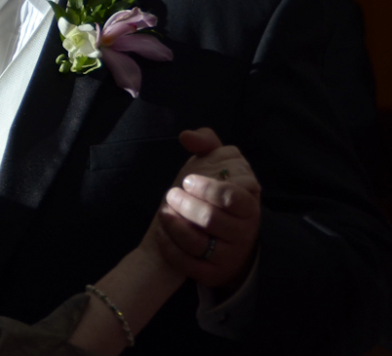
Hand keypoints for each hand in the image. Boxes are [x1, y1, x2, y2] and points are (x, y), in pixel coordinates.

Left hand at [155, 127, 261, 291]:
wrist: (229, 237)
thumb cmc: (220, 194)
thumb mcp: (220, 165)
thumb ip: (207, 143)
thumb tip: (186, 136)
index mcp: (248, 205)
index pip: (232, 196)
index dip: (206, 187)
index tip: (188, 180)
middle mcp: (243, 233)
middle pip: (210, 219)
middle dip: (185, 204)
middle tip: (172, 194)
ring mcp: (229, 256)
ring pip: (198, 243)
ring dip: (174, 224)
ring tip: (165, 210)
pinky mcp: (214, 274)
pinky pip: (189, 265)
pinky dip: (170, 247)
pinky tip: (162, 231)